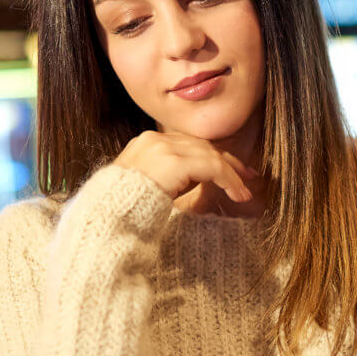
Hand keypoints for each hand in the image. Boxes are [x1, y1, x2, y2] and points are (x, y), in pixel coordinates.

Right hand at [113, 131, 256, 203]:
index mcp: (147, 143)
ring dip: (231, 174)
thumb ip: (172, 176)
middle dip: (227, 161)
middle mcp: (155, 139)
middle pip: (201, 146)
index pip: (188, 144)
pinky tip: (238, 193)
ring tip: (244, 192)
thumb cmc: (127, 209)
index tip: (230, 170)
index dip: (211, 156)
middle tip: (247, 175)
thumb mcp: (151, 185)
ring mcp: (164, 147)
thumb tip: (198, 179)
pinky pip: (212, 167)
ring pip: (209, 156)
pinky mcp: (174, 161)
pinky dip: (228, 180)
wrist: (108, 216)